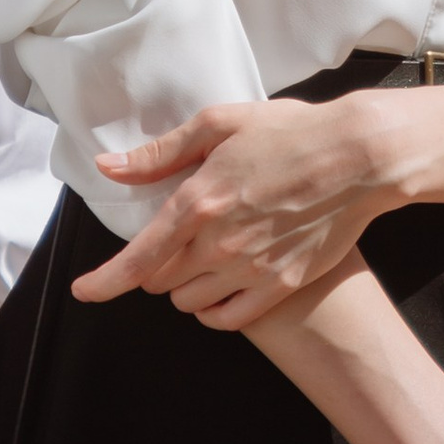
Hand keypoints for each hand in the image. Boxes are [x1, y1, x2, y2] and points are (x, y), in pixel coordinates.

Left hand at [78, 95, 404, 323]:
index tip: (84, 290)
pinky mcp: (281, 285)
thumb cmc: (291, 133)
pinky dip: (214, 310)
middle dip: (155, 267)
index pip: (136, 259)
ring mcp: (251, 269)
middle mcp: (218, 244)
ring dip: (184, 286)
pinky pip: (229, 319)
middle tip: (177, 240)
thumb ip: (160, 153)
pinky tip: (221, 290)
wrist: (360, 157)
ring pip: (189, 303)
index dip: (103, 282)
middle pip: (159, 282)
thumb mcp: (219, 124)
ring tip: (204, 259)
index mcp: (197, 203)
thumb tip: (110, 167)